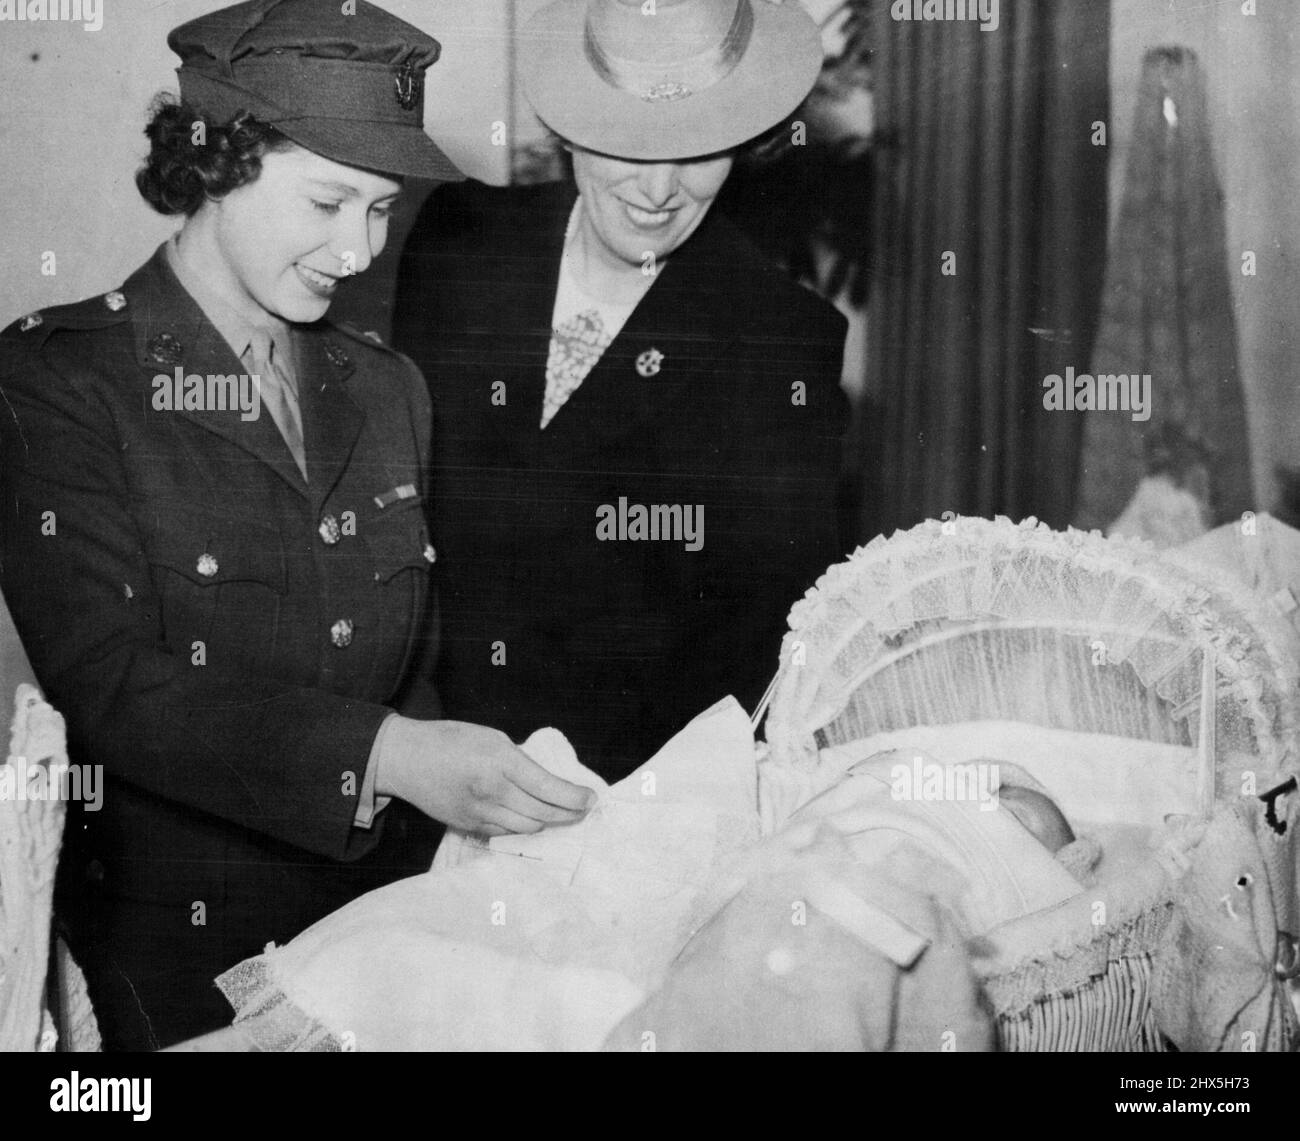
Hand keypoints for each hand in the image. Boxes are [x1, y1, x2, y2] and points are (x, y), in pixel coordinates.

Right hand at [375, 717, 595, 835]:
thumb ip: (519, 761)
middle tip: (585, 810)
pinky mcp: (468, 826)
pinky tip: (533, 819)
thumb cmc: (449, 740)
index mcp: (499, 761)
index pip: (548, 787)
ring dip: (549, 823)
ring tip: (564, 815)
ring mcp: (478, 813)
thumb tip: (548, 782)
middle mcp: (491, 791)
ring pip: (527, 828)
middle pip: (542, 814)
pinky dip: (524, 827)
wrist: (406, 759)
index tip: (591, 798)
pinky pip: (506, 832)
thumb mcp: (492, 738)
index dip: (574, 797)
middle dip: (569, 814)